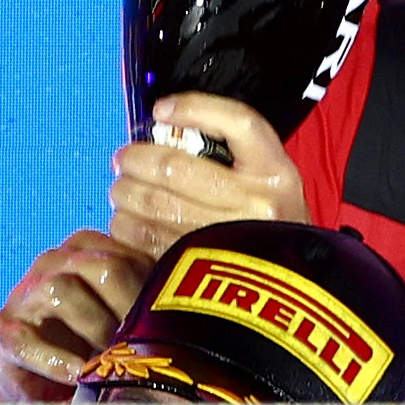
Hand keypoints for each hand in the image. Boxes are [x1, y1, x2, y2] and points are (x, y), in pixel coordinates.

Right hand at [0, 229, 149, 404]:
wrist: (46, 388)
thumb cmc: (99, 349)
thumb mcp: (131, 322)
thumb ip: (154, 306)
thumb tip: (202, 318)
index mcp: (91, 250)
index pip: (131, 257)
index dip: (151, 297)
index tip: (166, 331)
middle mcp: (56, 261)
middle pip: (101, 269)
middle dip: (126, 313)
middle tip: (144, 347)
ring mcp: (26, 291)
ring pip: (61, 291)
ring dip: (93, 331)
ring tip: (113, 361)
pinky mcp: (4, 329)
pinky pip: (27, 339)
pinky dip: (57, 361)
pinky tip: (79, 377)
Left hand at [106, 93, 311, 254]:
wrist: (281, 296)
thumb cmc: (266, 228)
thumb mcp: (266, 184)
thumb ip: (228, 154)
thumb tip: (163, 126)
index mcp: (277, 175)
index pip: (239, 124)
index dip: (194, 109)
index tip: (162, 110)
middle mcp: (257, 206)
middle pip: (175, 167)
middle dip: (136, 159)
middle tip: (124, 160)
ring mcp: (227, 240)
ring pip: (153, 204)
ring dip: (126, 194)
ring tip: (122, 191)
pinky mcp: (199, 270)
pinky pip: (147, 240)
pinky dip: (127, 228)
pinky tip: (127, 223)